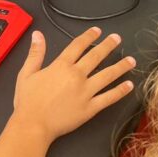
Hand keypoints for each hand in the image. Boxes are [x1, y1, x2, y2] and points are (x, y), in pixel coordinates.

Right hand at [11, 28, 134, 144]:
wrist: (33, 125)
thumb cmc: (28, 102)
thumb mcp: (26, 73)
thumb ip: (35, 53)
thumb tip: (38, 35)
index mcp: (61, 66)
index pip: (78, 46)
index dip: (89, 36)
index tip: (97, 31)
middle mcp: (76, 76)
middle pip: (96, 56)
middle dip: (108, 45)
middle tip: (117, 39)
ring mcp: (86, 92)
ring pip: (108, 75)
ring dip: (120, 66)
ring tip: (131, 60)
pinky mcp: (90, 108)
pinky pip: (109, 97)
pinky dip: (120, 91)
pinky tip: (129, 85)